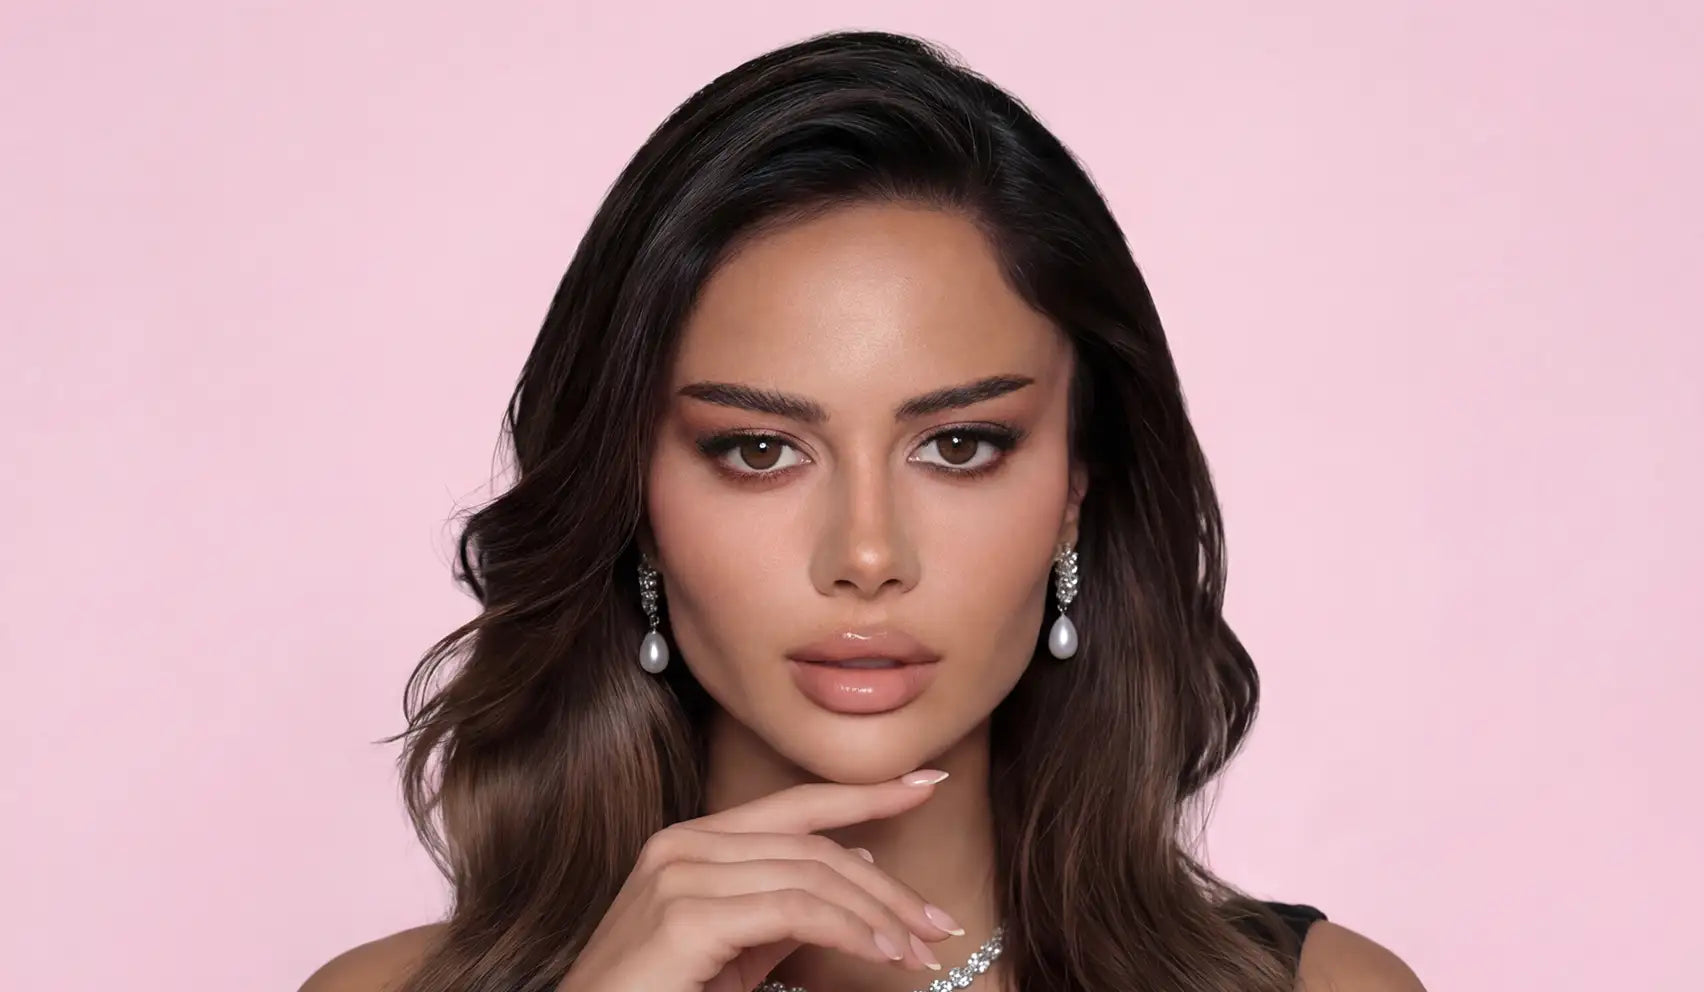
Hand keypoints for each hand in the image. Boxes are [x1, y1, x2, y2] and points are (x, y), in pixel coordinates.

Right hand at [557, 770, 960, 991]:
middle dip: (887, 884)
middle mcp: (684, 844)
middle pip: (814, 846)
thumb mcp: (732, 953)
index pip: (796, 806)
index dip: (865, 793)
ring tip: (917, 949)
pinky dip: (848, 929)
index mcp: (693, 843)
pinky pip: (793, 910)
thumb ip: (785, 909)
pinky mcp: (687, 914)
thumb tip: (855, 860)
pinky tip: (879, 952)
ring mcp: (682, 874)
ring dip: (878, 914)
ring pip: (812, 875)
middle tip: (938, 923)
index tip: (926, 784)